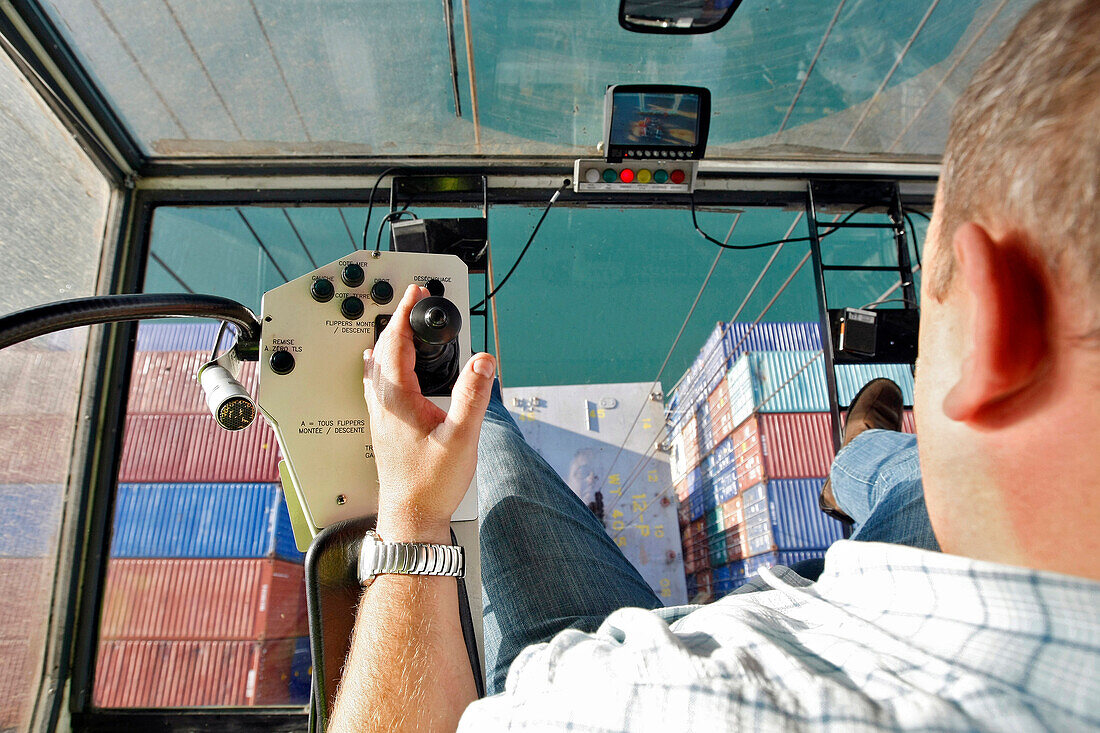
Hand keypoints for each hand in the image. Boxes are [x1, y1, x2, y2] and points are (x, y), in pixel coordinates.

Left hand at [363, 284, 495, 541]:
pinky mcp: (384, 429)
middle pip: (382, 350)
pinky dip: (383, 365)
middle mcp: (383, 404)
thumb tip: (484, 361)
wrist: (412, 516)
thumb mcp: (461, 437)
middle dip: (396, 322)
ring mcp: (380, 417)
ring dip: (387, 342)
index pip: (395, 342)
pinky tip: (386, 371)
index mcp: (397, 399)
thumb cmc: (431, 484)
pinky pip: (377, 385)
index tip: (415, 293)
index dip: (405, 313)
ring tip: (399, 327)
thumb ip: (473, 395)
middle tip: (412, 303)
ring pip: (376, 368)